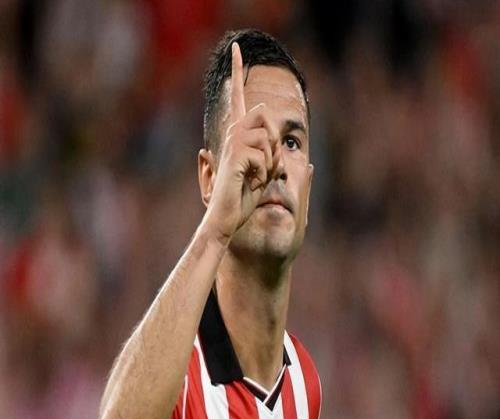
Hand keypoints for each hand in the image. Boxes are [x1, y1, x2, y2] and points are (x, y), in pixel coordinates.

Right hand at [201, 42, 281, 244]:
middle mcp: (233, 133)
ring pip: (268, 136)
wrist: (225, 217)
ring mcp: (232, 143)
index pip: (238, 97)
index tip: (236, 47)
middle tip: (264, 165)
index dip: (236, 71)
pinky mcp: (235, 156)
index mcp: (239, 134)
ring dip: (270, 161)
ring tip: (256, 177)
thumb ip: (269, 151)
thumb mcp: (262, 170)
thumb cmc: (243, 196)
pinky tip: (250, 182)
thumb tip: (278, 139)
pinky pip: (264, 155)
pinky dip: (265, 172)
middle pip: (264, 113)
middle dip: (273, 141)